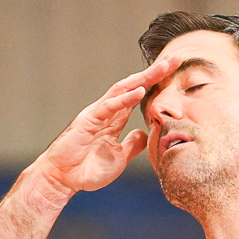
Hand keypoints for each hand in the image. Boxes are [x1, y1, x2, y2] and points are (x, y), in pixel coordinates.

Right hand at [30, 56, 180, 197]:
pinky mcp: (87, 120)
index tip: (175, 72)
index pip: (138, 96)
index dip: (156, 84)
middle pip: (134, 86)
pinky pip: (108, 106)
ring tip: (163, 67)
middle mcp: (106, 111)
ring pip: (122, 90)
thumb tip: (144, 134)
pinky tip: (140, 90)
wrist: (62, 179)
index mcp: (114, 119)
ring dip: (144, 78)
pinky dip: (124, 98)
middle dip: (154, 73)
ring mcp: (97, 114)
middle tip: (176, 59)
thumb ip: (132, 145)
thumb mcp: (119, 158)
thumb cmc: (86, 170)